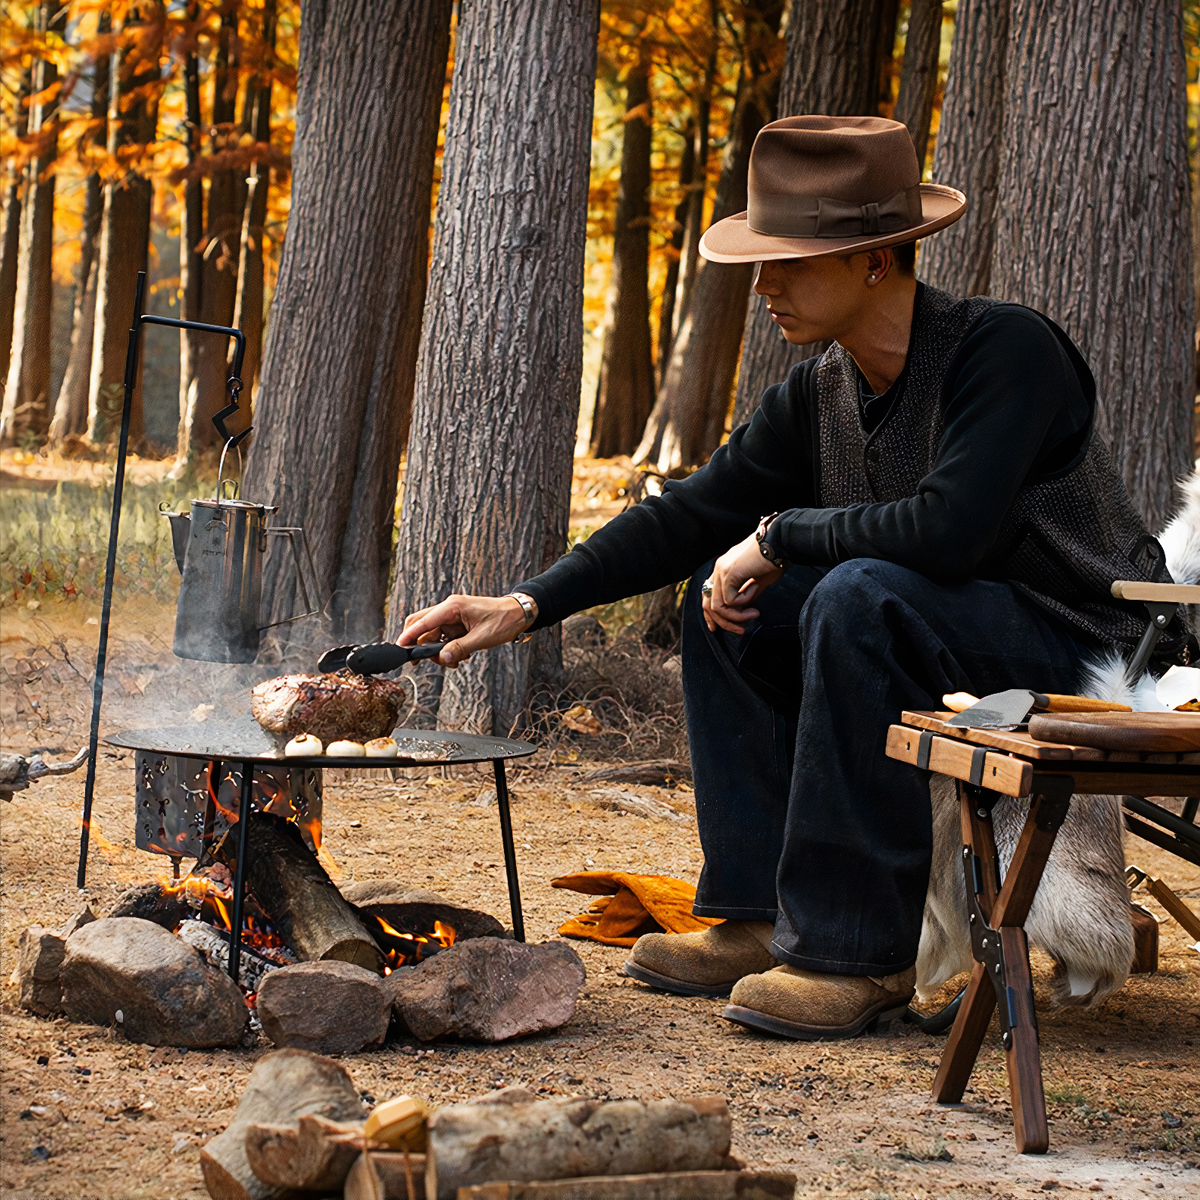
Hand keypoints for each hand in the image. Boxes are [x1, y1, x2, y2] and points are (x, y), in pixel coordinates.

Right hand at [398, 593, 533, 667]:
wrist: (520, 614)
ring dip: (437, 651)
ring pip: (432, 635)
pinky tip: (459, 657)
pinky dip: (447, 649)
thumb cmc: (504, 620)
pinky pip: (443, 637)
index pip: (423, 621)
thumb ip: (460, 648)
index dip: (409, 636)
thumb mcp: (482, 638)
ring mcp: (453, 617)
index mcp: (453, 607)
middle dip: (420, 645)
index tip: (399, 648)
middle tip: (422, 662)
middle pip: (422, 626)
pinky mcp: (458, 624)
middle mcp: (449, 609)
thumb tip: (442, 658)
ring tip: (453, 662)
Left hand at [702, 532, 782, 634]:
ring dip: (737, 616)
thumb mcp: (757, 582)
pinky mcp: (729, 572)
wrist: (780, 543)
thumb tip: (743, 611)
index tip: (716, 629)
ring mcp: (721, 570)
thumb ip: (746, 595)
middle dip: (725, 622)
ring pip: (718, 606)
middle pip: (709, 604)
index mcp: (722, 569)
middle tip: (741, 631)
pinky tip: (756, 588)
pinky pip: (731, 600)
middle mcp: (718, 569)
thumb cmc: (773, 560)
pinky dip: (745, 600)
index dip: (709, 616)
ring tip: (754, 614)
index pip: (708, 596)